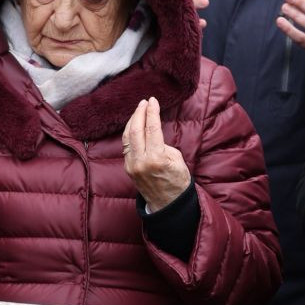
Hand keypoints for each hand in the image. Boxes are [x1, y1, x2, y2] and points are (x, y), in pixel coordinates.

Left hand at [123, 96, 190, 210]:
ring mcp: (132, 165)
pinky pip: (126, 146)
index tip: (153, 100)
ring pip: (127, 137)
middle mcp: (140, 161)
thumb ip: (162, 144)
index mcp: (156, 158)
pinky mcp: (127, 168)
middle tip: (144, 102)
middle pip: (135, 130)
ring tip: (139, 110)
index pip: (151, 128)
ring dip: (132, 121)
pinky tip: (134, 125)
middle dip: (139, 113)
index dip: (152, 112)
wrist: (168, 203)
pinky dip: (130, 133)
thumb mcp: (176, 158)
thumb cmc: (177, 180)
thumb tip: (152, 132)